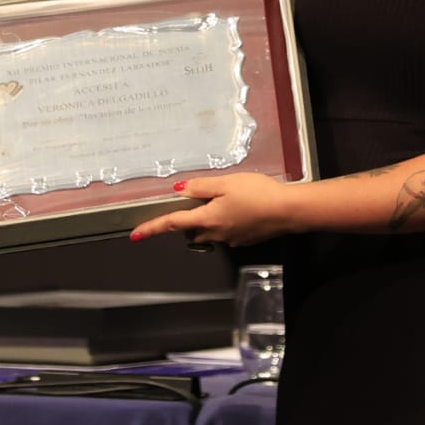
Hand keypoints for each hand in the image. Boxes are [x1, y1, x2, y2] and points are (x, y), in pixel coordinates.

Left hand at [130, 173, 294, 248]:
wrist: (288, 211)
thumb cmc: (258, 193)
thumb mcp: (226, 183)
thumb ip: (200, 187)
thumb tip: (178, 191)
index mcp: (208, 219)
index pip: (173, 224)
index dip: (153, 228)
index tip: (135, 235)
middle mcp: (216, 234)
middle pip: (192, 230)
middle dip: (190, 219)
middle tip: (202, 199)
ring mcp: (231, 240)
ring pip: (210, 232)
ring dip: (210, 220)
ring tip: (228, 200)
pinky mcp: (244, 241)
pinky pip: (227, 233)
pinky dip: (228, 222)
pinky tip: (243, 209)